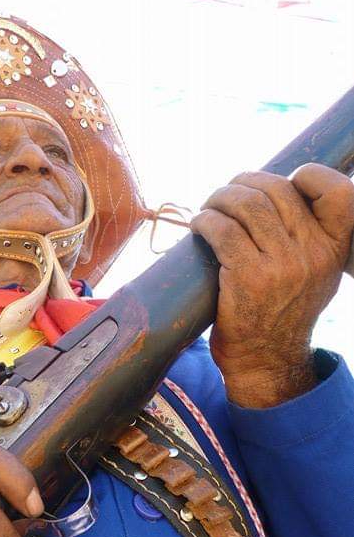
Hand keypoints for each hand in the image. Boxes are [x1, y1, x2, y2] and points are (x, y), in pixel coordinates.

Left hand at [191, 164, 353, 406]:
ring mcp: (281, 265)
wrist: (266, 361)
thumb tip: (278, 192)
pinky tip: (199, 226)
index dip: (307, 175)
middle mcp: (313, 253)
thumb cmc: (283, 314)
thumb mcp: (316, 275)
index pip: (338, 191)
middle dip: (244, 182)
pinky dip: (205, 220)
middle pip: (278, 188)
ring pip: (247, 203)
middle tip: (226, 195)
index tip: (277, 185)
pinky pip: (222, 230)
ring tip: (209, 207)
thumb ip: (310, 238)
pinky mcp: (247, 277)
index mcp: (335, 248)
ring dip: (220, 197)